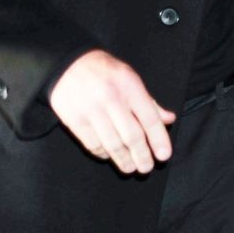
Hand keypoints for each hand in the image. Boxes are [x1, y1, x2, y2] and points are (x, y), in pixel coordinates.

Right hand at [49, 50, 175, 173]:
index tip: (164, 155)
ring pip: (112, 143)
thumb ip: (149, 101)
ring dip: (123, 159)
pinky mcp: (74, 120)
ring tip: (130, 168)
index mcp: (129, 86)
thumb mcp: (130, 78)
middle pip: (131, 135)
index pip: (149, 118)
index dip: (159, 139)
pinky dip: (103, 153)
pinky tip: (109, 156)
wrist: (65, 64)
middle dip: (142, 155)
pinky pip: (93, 144)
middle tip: (146, 168)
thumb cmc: (104, 72)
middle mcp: (110, 98)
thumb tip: (168, 119)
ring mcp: (91, 110)